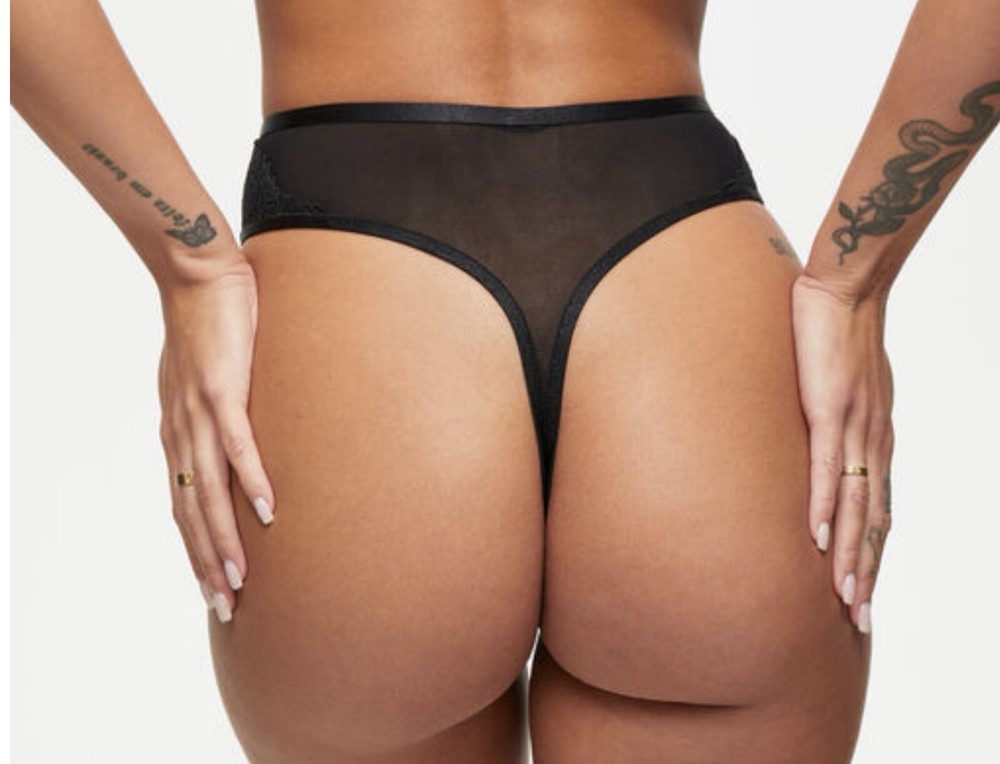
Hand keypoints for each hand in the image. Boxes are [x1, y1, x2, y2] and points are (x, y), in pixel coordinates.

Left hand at [156, 250, 274, 622]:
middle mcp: (181, 432)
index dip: (195, 551)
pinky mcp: (222, 389)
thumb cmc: (207, 325)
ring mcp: (198, 413)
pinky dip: (253, 480)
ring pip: (208, 490)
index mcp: (177, 433)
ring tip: (241, 578)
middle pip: (191, 512)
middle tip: (226, 606)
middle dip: (206, 563)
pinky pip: (238, 444)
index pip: (183, 505)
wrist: (196, 273)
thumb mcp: (205, 380)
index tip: (213, 588)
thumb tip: (237, 441)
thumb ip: (214, 414)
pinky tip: (269, 510)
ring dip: (224, 538)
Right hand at [791, 273, 893, 633]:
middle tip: (859, 619)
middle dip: (867, 573)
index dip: (873, 554)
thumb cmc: (839, 333)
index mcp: (876, 440)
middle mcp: (874, 442)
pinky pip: (828, 467)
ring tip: (843, 595)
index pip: (878, 510)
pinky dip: (825, 506)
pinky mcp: (829, 409)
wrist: (845, 289)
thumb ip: (833, 419)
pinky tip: (818, 537)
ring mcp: (854, 427)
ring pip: (857, 504)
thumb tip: (817, 439)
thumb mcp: (840, 387)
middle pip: (874, 520)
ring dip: (851, 555)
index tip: (864, 592)